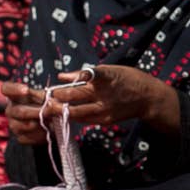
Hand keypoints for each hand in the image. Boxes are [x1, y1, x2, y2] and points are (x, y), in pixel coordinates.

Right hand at [2, 80, 49, 145]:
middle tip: (54, 110)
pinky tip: (48, 130)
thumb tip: (52, 102)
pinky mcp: (20, 137)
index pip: (7, 89)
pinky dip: (42, 134)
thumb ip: (47, 97)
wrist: (51, 123)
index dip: (14, 89)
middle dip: (39, 111)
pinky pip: (30, 137)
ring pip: (26, 125)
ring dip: (42, 123)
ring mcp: (14, 124)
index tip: (26, 90)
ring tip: (54, 120)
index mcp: (16, 95)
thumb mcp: (47, 97)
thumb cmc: (46, 105)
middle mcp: (11, 110)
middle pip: (20, 111)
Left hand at [50, 65, 178, 131]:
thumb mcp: (110, 69)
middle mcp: (104, 95)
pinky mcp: (104, 120)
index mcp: (106, 77)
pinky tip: (60, 114)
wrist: (147, 98)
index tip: (60, 79)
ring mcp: (103, 110)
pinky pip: (82, 119)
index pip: (90, 75)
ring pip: (74, 111)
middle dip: (56, 96)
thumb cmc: (127, 79)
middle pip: (74, 95)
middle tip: (42, 96)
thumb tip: (62, 76)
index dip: (75, 77)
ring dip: (58, 110)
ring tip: (46, 107)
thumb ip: (85, 73)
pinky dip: (70, 116)